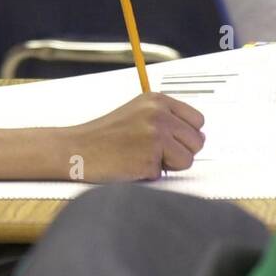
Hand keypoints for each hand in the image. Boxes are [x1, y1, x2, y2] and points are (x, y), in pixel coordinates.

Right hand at [65, 92, 204, 182]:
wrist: (76, 149)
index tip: (171, 140)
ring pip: (187, 160)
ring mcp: (155, 135)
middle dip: (180, 152)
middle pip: (197, 141)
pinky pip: (166, 174)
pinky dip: (151, 175)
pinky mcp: (149, 158)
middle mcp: (159, 114)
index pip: (197, 120)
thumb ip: (167, 119)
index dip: (186, 135)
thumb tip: (199, 137)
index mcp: (157, 100)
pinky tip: (132, 165)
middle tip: (153, 152)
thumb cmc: (104, 135)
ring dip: (169, 165)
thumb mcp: (137, 113)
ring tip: (143, 157)